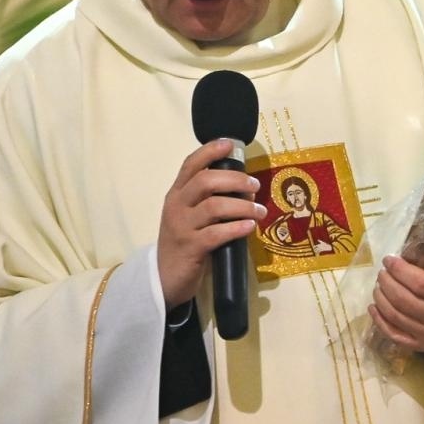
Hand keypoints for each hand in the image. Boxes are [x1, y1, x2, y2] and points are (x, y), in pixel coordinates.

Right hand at [157, 139, 264, 304]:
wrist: (164, 278)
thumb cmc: (184, 243)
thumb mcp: (189, 216)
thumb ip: (207, 199)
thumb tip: (244, 185)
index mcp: (176, 194)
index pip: (191, 164)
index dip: (210, 151)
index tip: (230, 145)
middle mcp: (176, 206)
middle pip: (206, 181)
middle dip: (235, 179)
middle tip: (255, 185)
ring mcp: (182, 227)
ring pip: (214, 206)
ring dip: (243, 206)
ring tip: (259, 211)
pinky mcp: (190, 248)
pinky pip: (217, 233)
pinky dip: (237, 228)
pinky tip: (249, 227)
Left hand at [370, 218, 423, 354]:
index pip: (421, 284)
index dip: (401, 271)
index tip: (389, 259)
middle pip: (404, 300)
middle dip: (387, 283)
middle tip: (382, 271)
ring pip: (396, 317)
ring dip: (381, 299)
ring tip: (378, 284)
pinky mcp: (423, 347)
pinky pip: (395, 336)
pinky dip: (380, 322)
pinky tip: (373, 307)